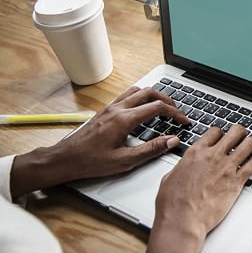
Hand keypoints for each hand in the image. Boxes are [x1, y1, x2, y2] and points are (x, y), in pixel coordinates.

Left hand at [10, 86, 188, 198]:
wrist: (66, 159)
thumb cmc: (91, 162)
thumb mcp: (125, 160)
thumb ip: (151, 149)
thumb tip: (172, 140)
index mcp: (124, 119)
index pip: (157, 108)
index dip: (175, 113)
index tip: (184, 121)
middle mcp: (118, 109)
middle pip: (149, 93)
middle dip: (168, 100)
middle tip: (177, 111)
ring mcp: (110, 107)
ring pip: (138, 90)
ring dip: (154, 96)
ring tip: (163, 107)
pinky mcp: (106, 110)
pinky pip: (127, 95)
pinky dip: (141, 97)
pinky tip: (143, 109)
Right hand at [145, 125, 251, 252]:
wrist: (183, 219)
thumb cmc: (173, 203)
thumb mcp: (170, 177)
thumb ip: (181, 167)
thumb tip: (183, 167)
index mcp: (196, 153)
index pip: (215, 131)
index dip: (221, 133)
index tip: (224, 136)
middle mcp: (213, 156)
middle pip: (235, 132)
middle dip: (240, 132)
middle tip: (243, 136)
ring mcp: (226, 167)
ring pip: (248, 144)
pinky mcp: (237, 181)